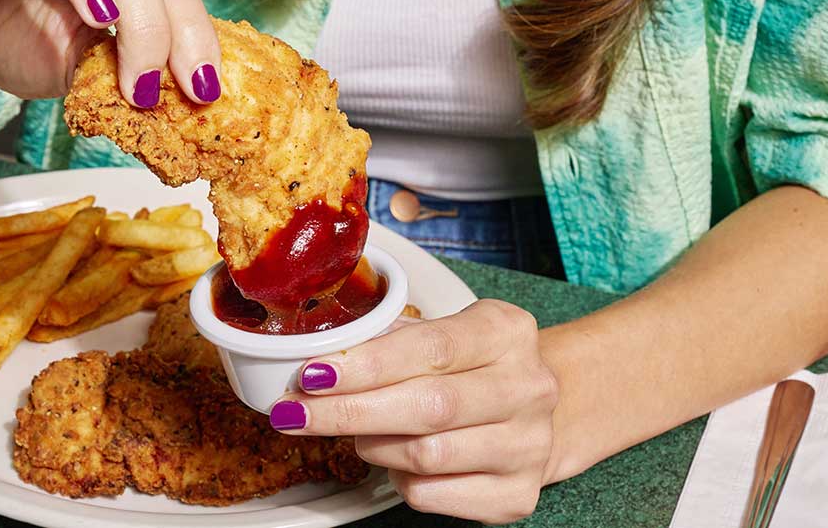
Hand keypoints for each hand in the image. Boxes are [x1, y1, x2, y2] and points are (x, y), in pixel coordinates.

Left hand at [268, 300, 558, 523]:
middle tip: (296, 413)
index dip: (367, 364)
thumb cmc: (472, 368)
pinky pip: (431, 493)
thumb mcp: (443, 333)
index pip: (431, 347)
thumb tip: (318, 365)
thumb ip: (389, 342)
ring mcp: (528, 445)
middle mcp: (527, 387)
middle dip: (350, 411)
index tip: (314, 374)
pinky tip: (397, 459)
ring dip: (372, 445)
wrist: (532, 414)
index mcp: (506, 332)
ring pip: (425, 455)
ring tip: (358, 431)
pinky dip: (397, 478)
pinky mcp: (516, 495)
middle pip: (429, 406)